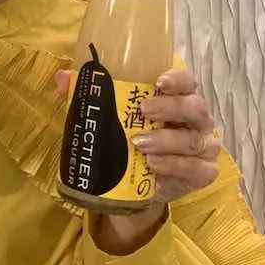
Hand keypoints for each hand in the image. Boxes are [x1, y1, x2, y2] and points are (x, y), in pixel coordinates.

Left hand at [56, 67, 218, 205]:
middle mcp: (196, 121)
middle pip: (195, 107)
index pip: (187, 82)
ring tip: (139, 144)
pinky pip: (197, 169)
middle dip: (170, 107)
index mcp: (178, 99)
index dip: (178, 78)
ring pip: (193, 140)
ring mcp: (202, 147)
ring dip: (166, 140)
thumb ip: (88, 97)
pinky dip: (176, 166)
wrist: (133, 187)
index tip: (159, 81)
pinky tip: (155, 165)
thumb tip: (62, 77)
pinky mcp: (202, 173)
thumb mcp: (106, 119)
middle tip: (143, 110)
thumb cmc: (125, 142)